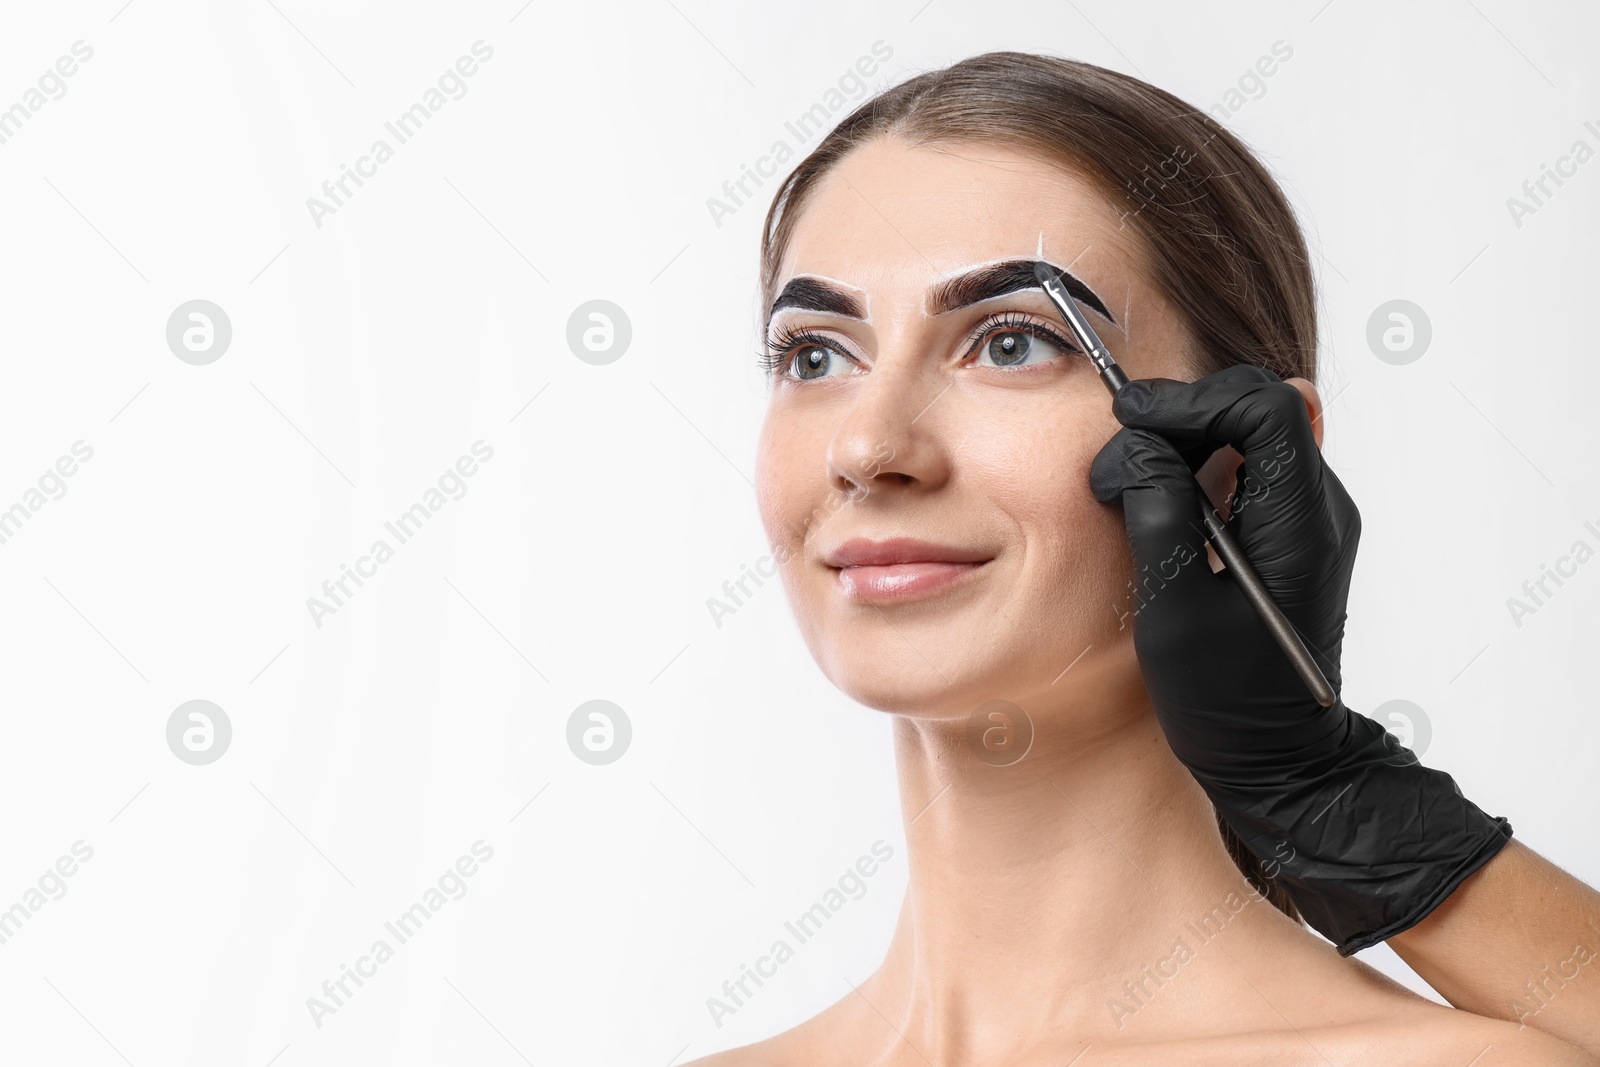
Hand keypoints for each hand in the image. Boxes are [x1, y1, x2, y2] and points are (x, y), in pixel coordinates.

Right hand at [1089, 364, 1510, 953]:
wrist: (1280, 759)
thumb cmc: (1226, 701)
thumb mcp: (1175, 609)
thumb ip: (1161, 513)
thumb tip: (1139, 444)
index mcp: (1300, 523)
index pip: (1261, 408)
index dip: (1187, 400)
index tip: (1127, 419)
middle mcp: (1319, 509)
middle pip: (1259, 406)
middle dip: (1184, 412)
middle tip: (1122, 450)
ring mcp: (1309, 519)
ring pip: (1253, 431)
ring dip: (1188, 436)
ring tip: (1133, 476)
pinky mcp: (1291, 534)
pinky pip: (1250, 466)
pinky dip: (1201, 462)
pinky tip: (1160, 496)